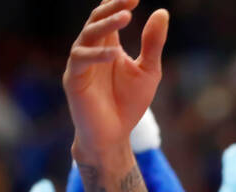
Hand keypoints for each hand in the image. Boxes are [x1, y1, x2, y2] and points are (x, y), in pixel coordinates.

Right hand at [63, 0, 167, 160]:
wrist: (115, 135)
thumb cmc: (129, 103)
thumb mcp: (148, 71)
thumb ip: (152, 44)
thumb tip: (162, 12)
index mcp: (108, 45)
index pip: (109, 16)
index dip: (119, 4)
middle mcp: (91, 49)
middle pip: (97, 20)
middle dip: (112, 8)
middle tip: (129, 0)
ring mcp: (80, 63)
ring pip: (87, 35)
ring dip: (105, 25)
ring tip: (125, 17)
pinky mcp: (74, 79)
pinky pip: (81, 60)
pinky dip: (98, 56)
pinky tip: (115, 53)